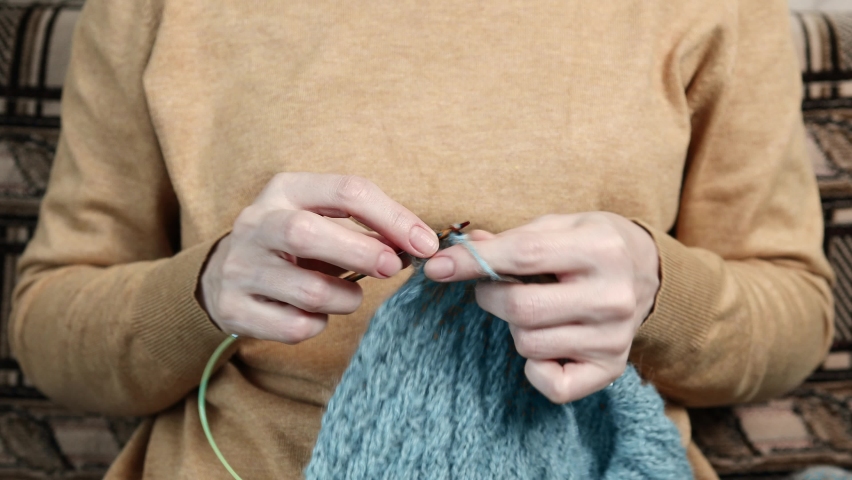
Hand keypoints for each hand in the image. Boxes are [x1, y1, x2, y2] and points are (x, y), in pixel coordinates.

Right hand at [198, 173, 437, 343]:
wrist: (222, 275)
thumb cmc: (292, 245)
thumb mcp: (322, 219)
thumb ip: (366, 227)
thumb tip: (417, 244)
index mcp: (285, 190)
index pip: (346, 191)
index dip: (393, 217)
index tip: (424, 243)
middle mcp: (256, 224)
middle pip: (307, 233)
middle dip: (361, 253)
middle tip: (393, 267)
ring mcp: (239, 267)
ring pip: (308, 291)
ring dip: (346, 299)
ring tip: (350, 296)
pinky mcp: (233, 308)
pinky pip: (294, 326)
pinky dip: (317, 324)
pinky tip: (314, 313)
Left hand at [424, 212, 658, 403]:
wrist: (648, 272)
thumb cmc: (591, 245)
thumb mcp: (559, 226)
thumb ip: (510, 239)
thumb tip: (459, 252)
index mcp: (600, 248)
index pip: (523, 255)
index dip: (472, 262)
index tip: (437, 267)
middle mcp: (613, 296)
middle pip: (521, 308)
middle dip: (490, 297)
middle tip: (494, 287)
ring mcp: (614, 337)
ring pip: (528, 344)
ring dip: (515, 328)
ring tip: (535, 309)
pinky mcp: (611, 368)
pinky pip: (551, 384)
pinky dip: (536, 368)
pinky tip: (548, 343)